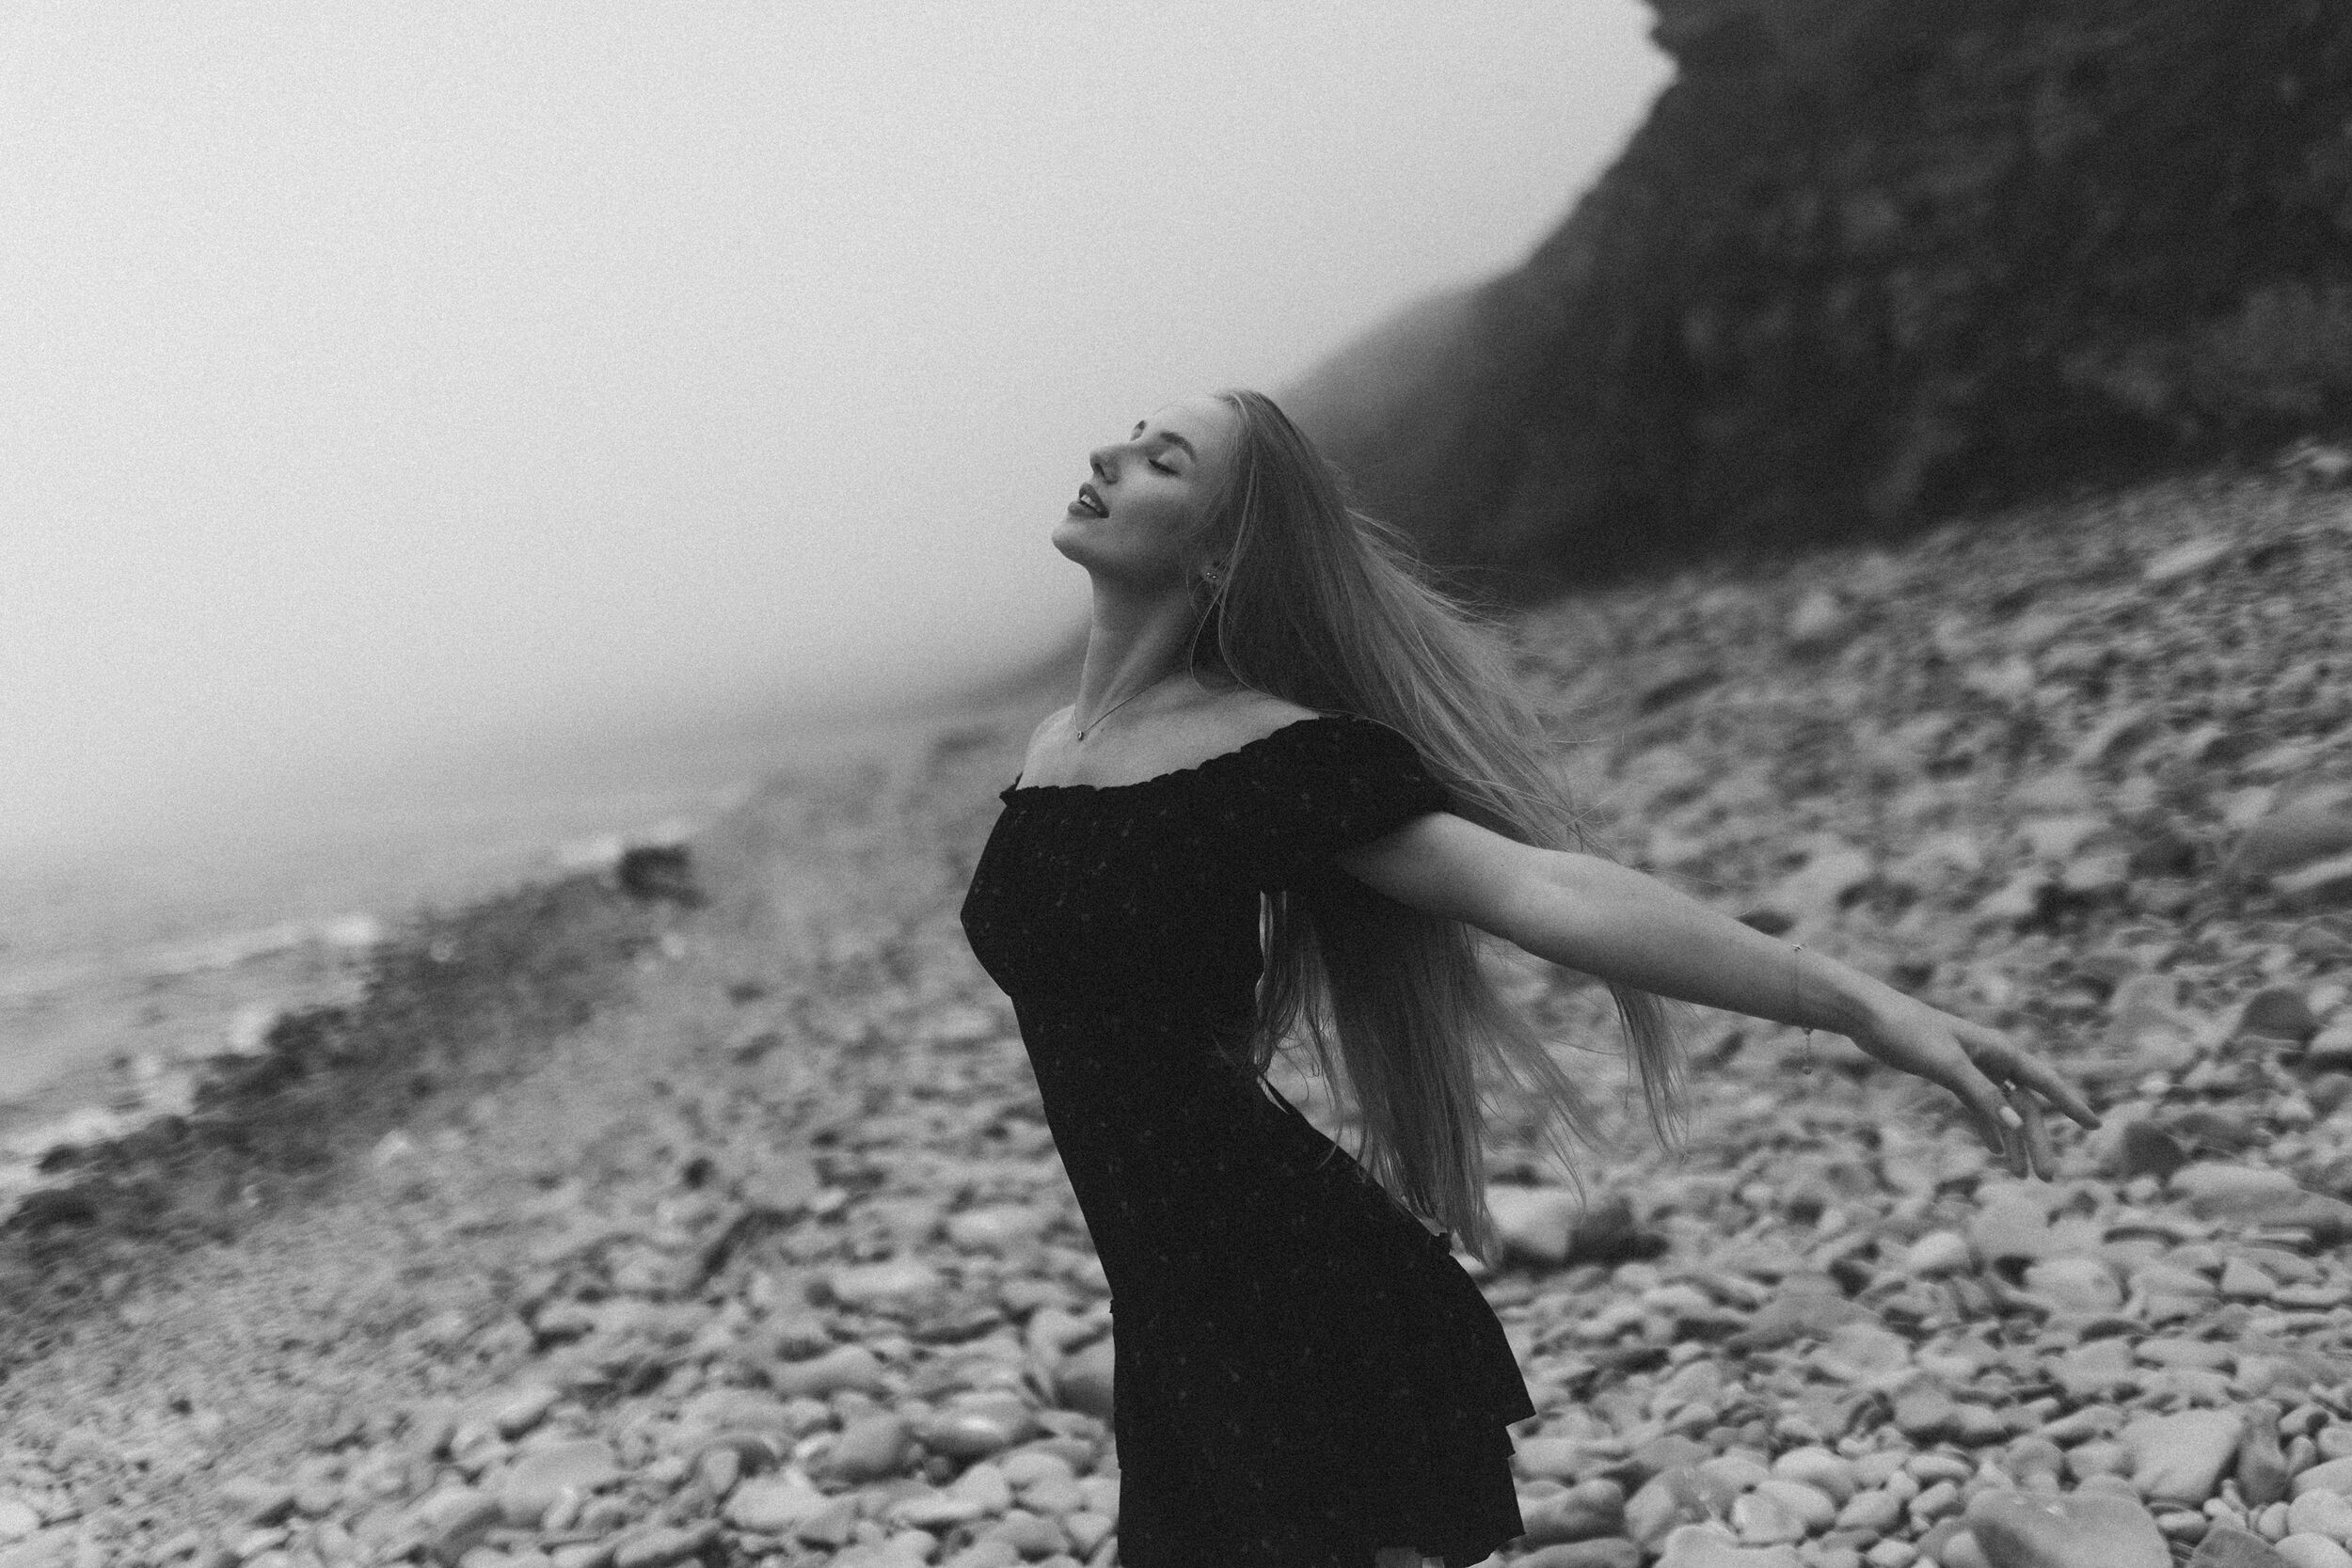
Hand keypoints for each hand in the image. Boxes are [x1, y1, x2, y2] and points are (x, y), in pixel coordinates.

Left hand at [1849, 993, 2101, 1178]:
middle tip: (2047, 1178)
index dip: (2071, 1105)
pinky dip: (1988, 1127)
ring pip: (2002, 1109)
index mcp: (1999, 1050)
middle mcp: (1991, 1057)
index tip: (2095, 1126)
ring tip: (2022, 1175)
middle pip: (2023, 1105)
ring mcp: (1971, 1066)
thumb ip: (1981, 1094)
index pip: (2045, 1081)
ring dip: (2013, 1141)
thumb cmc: (1909, 1032)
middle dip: (2037, 1141)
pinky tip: (1996, 1151)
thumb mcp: (1947, 1065)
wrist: (1870, 1016)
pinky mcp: (1950, 1073)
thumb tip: (2015, 1125)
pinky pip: (1979, 1105)